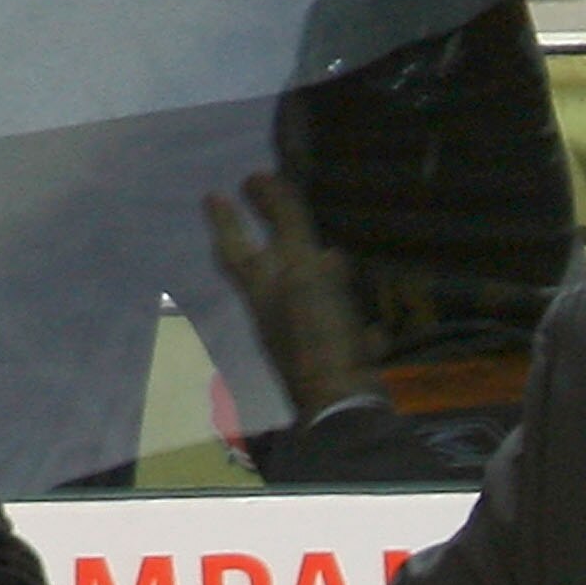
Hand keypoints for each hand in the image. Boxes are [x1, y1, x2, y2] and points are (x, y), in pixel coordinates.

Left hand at [202, 172, 377, 425]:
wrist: (343, 404)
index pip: (236, 248)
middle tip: (258, 219)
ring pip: (302, 300)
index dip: (227, 220)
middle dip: (258, 244)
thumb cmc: (317, 333)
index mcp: (262, 290)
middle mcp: (275, 313)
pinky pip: (341, 330)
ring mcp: (303, 339)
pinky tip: (372, 319)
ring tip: (326, 256)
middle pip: (263, 273)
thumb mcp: (301, 268)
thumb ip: (286, 225)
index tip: (214, 193)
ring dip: (310, 277)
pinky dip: (352, 318)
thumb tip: (264, 180)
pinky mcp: (335, 358)